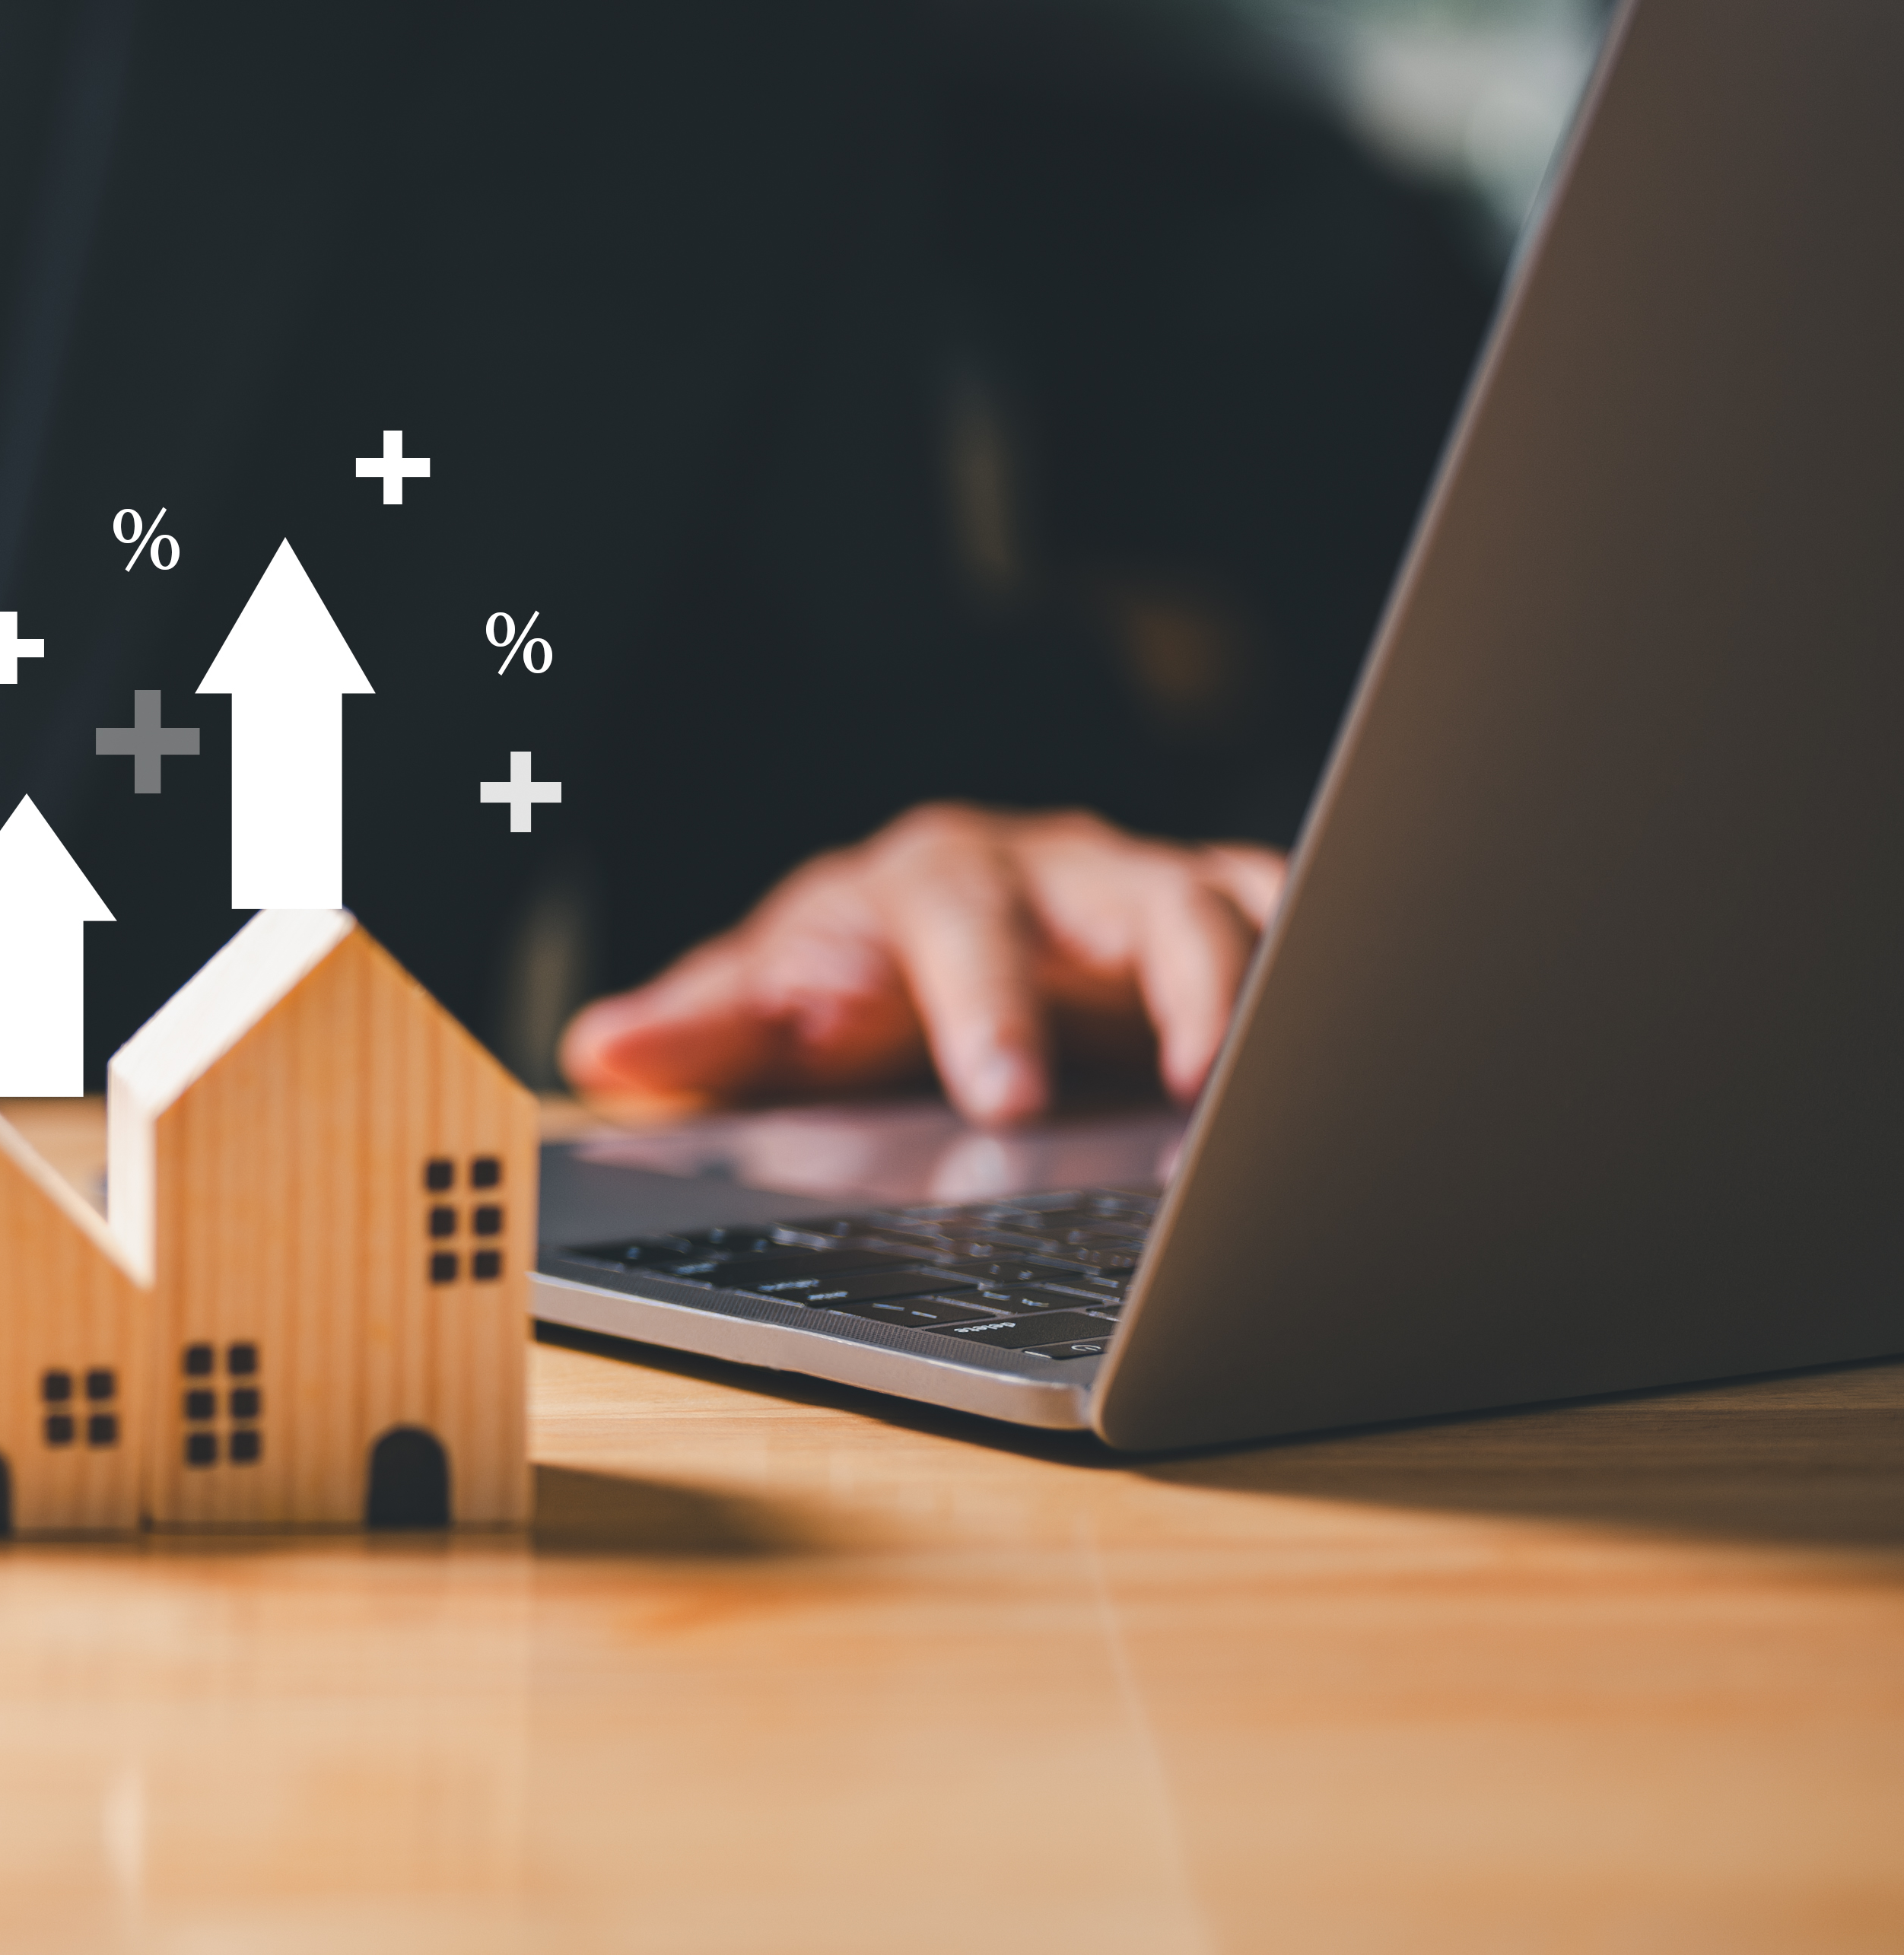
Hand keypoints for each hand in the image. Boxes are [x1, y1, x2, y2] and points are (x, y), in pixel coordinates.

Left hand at [559, 805, 1287, 1125]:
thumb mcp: (765, 1010)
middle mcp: (1046, 875)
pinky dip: (1329, 964)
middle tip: (1185, 1084)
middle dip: (1163, 990)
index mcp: (924, 887)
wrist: (918, 955)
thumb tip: (605, 1049)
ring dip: (1262, 985)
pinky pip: (1290, 921)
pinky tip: (1361, 1033)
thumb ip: (702, 1031)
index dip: (984, 1003)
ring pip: (1226, 909)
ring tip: (1291, 1076)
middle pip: (1122, 902)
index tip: (1006, 1090)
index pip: (954, 925)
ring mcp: (1142, 895)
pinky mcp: (1223, 921)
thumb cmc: (844, 983)